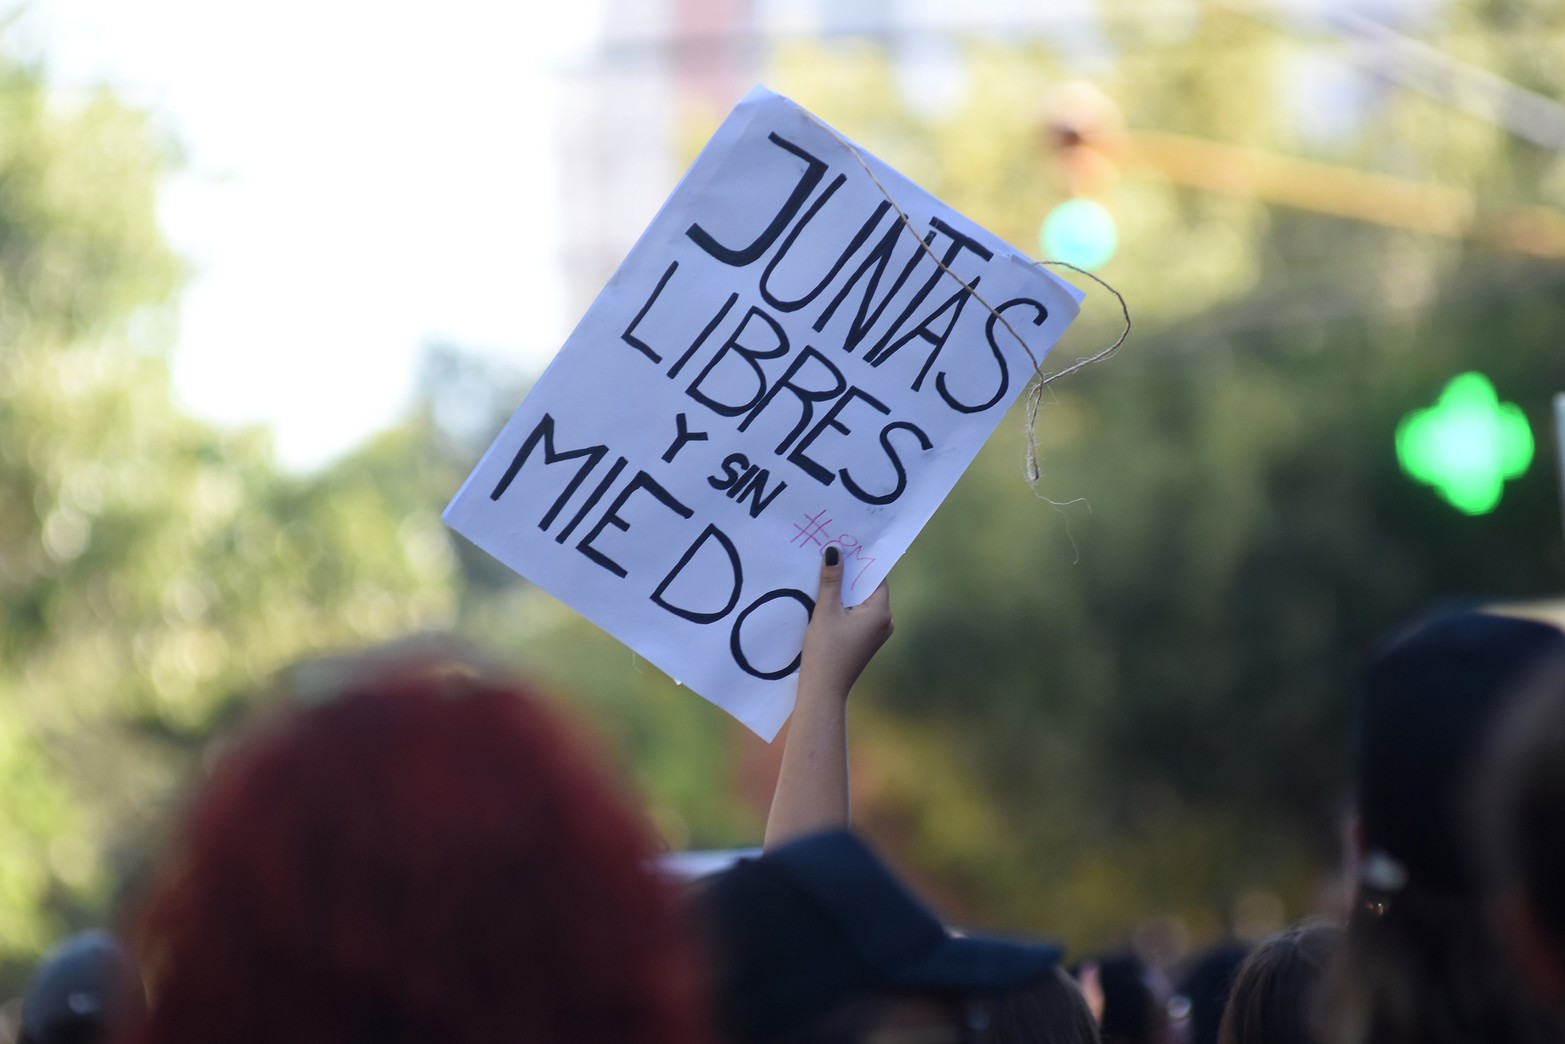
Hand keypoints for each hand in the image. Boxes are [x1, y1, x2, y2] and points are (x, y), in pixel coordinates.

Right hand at [798, 545, 892, 703]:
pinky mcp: (866, 641)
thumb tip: (835, 550)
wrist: (823, 691)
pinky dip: (845, 606)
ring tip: (826, 574)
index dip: (860, 561)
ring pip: (861, 602)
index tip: (845, 545)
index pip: (875, 576)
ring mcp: (877, 633)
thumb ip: (832, 580)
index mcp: (881, 612)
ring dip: (845, 591)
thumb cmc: (825, 651)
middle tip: (832, 555)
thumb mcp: (826, 611)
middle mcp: (886, 621)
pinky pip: (857, 615)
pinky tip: (827, 599)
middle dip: (850, 575)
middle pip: (868, 588)